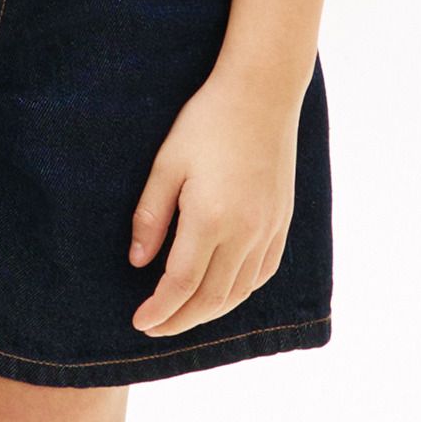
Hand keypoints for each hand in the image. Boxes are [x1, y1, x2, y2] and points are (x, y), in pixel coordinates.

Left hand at [127, 74, 298, 335]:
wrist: (262, 93)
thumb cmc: (206, 122)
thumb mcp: (166, 164)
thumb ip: (151, 217)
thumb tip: (138, 262)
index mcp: (211, 218)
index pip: (181, 284)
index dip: (159, 309)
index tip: (139, 321)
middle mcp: (246, 231)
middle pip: (212, 298)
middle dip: (181, 320)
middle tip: (154, 328)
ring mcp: (269, 228)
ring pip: (240, 291)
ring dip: (210, 312)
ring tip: (183, 317)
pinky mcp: (282, 221)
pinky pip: (262, 272)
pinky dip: (240, 292)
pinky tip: (223, 293)